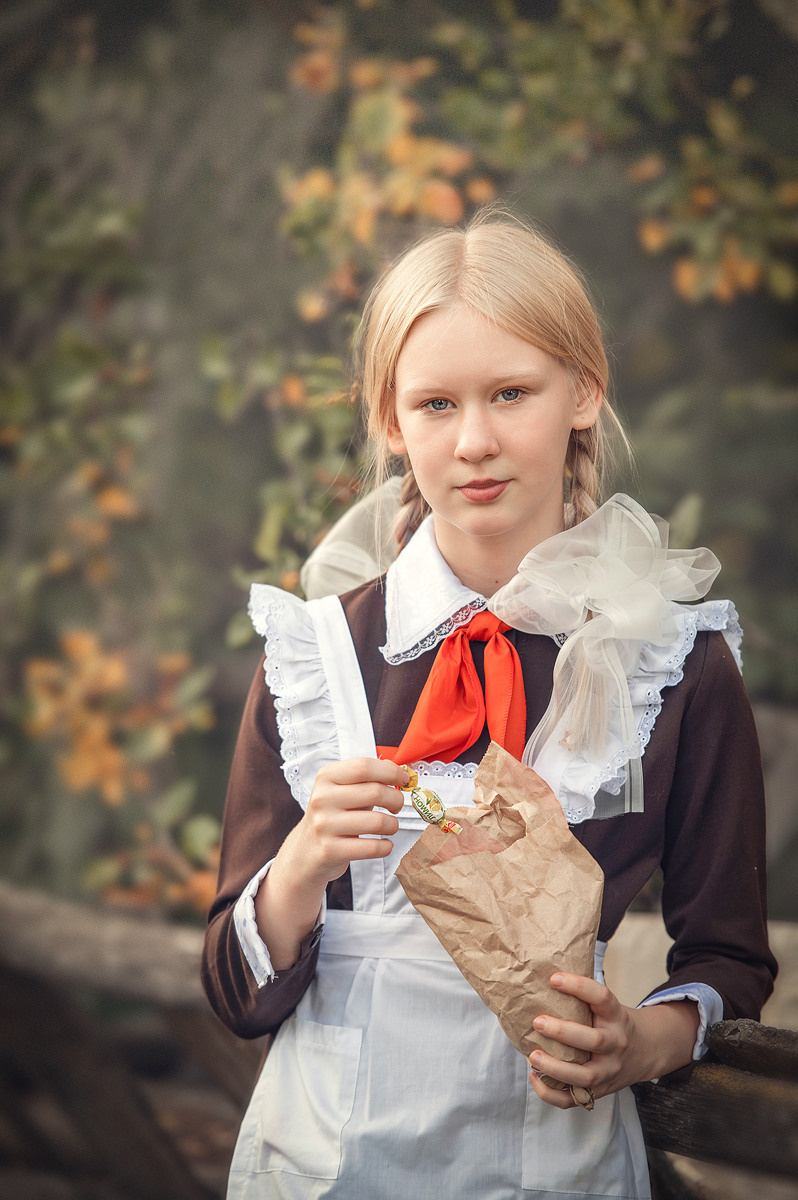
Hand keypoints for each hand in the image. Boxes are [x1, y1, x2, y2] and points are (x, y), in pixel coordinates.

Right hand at [289, 757, 407, 887]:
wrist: (305, 851)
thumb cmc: (332, 817)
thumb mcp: (342, 791)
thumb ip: (367, 779)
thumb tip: (396, 769)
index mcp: (326, 778)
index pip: (364, 767)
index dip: (391, 771)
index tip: (403, 779)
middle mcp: (322, 799)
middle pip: (375, 792)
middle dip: (396, 799)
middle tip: (397, 805)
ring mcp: (324, 825)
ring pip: (377, 821)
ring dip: (393, 825)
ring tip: (390, 826)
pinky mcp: (330, 850)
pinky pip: (371, 847)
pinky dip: (386, 847)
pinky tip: (384, 845)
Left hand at [527, 972, 699, 1108]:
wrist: (644, 1051)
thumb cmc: (613, 1022)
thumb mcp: (607, 1006)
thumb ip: (584, 997)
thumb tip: (541, 978)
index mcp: (617, 1016)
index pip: (602, 997)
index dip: (579, 986)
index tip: (553, 979)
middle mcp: (616, 1044)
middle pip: (595, 1040)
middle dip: (564, 1032)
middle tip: (538, 1021)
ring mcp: (609, 1071)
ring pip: (585, 1076)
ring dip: (556, 1067)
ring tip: (532, 1055)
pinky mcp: (599, 1091)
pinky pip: (574, 1099)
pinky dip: (552, 1093)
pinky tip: (534, 1076)